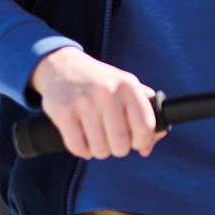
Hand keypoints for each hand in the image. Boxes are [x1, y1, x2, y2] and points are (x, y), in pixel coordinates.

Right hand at [29, 47, 167, 159]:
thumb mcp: (126, 87)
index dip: (142, 141)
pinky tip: (82, 136)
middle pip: (121, 144)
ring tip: (95, 135)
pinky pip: (78, 148)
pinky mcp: (63, 111)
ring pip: (99, 149)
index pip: (146, 126)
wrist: (62, 65)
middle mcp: (107, 91)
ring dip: (98, 149)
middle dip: (117, 148)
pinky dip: (81, 150)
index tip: (135, 142)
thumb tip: (152, 142)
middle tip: (111, 138)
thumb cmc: (101, 82)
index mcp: (128, 85)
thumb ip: (145, 112)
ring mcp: (84, 101)